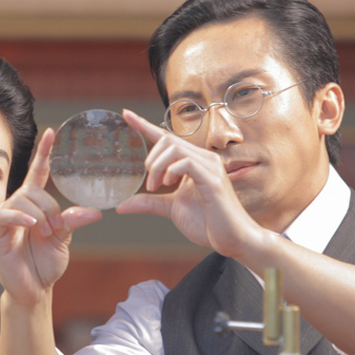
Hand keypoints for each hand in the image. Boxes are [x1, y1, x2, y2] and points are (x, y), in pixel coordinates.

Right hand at [0, 128, 101, 306]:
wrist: (34, 289)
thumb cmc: (46, 262)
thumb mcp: (64, 238)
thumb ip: (73, 221)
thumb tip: (94, 211)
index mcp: (35, 204)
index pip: (38, 172)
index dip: (44, 153)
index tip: (52, 132)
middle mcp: (19, 206)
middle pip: (32, 188)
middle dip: (49, 206)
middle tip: (57, 228)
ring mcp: (7, 219)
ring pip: (22, 199)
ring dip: (40, 214)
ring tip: (46, 233)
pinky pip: (7, 215)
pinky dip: (22, 217)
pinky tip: (32, 225)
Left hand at [116, 109, 257, 258]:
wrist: (232, 240)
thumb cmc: (208, 223)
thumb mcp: (171, 209)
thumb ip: (149, 203)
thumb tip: (122, 206)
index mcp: (194, 162)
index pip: (167, 138)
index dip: (144, 125)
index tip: (126, 114)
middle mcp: (204, 159)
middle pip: (168, 140)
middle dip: (152, 160)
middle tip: (150, 185)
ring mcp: (210, 167)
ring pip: (175, 148)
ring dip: (158, 167)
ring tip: (156, 187)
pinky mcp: (213, 179)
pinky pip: (187, 162)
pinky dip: (172, 170)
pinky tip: (168, 184)